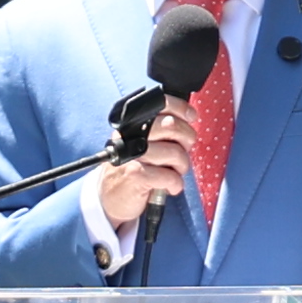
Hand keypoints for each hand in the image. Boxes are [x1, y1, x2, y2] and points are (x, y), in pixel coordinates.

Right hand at [90, 107, 192, 254]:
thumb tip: (188, 118)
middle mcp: (131, 135)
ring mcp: (133, 155)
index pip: (160, 104)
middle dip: (187, 140)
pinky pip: (170, 176)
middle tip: (182, 152)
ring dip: (181, 167)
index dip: (181, 108)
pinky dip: (175, 184)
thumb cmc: (132, 169)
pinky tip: (170, 187)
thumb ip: (161, 132)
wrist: (109, 198)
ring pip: (175, 152)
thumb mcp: (143, 145)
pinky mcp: (135, 175)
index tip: (191, 116)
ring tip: (174, 173)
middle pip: (172, 126)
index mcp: (134, 124)